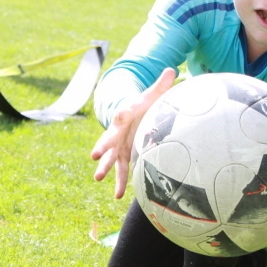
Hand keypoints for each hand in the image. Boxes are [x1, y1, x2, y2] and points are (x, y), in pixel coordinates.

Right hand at [91, 68, 176, 198]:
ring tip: (98, 178)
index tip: (121, 114)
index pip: (122, 113)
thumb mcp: (152, 94)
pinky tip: (118, 196)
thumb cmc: (143, 104)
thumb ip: (161, 85)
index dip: (121, 114)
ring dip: (104, 168)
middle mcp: (118, 131)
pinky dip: (120, 183)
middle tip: (94, 154)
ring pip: (110, 158)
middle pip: (108, 139)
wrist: (131, 114)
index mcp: (126, 114)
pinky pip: (121, 171)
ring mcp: (118, 145)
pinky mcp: (123, 156)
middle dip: (102, 147)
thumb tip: (171, 70)